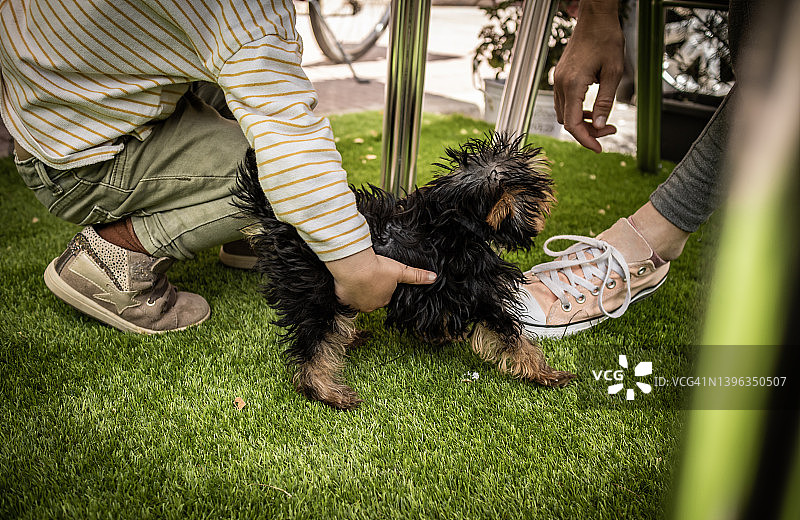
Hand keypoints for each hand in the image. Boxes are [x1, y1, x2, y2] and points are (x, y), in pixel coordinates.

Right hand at [325, 248, 436, 311]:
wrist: (355, 268)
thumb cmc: (378, 269)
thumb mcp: (400, 271)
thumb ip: (417, 275)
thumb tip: (434, 278)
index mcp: (384, 300)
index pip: (385, 295)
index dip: (382, 285)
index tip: (378, 276)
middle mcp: (370, 306)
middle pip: (372, 298)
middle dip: (370, 289)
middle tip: (368, 275)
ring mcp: (356, 304)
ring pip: (358, 298)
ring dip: (357, 290)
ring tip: (357, 277)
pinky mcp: (343, 300)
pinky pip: (344, 296)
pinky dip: (344, 290)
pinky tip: (346, 281)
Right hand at [553, 0, 624, 152]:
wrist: (595, 18)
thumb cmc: (607, 39)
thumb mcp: (614, 72)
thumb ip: (605, 101)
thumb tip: (600, 124)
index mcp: (573, 84)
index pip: (573, 124)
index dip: (586, 139)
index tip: (599, 148)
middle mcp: (561, 84)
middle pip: (567, 121)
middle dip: (587, 131)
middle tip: (610, 130)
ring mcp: (558, 80)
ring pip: (564, 113)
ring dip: (582, 122)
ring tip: (604, 121)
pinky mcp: (561, 76)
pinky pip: (564, 102)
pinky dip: (577, 111)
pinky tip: (592, 109)